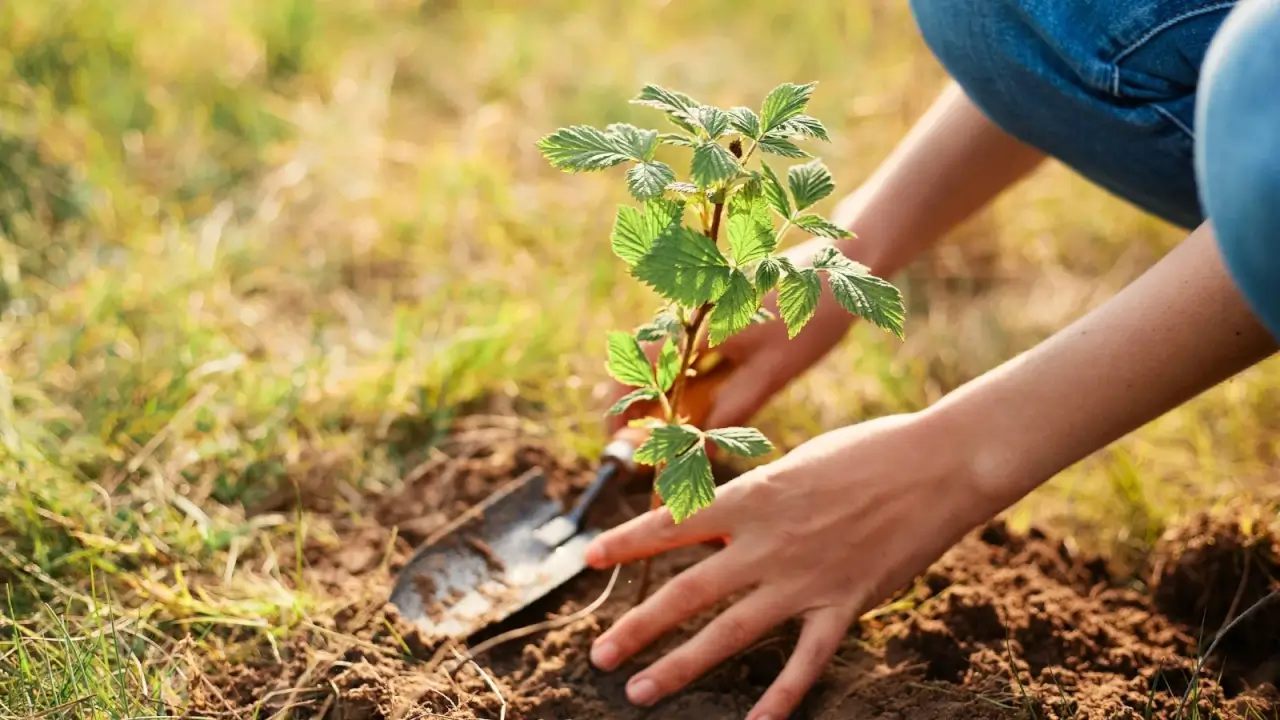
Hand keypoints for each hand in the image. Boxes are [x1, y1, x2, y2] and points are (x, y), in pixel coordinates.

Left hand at [582, 411, 994, 719]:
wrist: (937, 464)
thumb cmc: (868, 451)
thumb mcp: (796, 464)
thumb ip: (756, 499)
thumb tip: (720, 517)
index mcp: (753, 497)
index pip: (672, 524)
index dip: (626, 542)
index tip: (589, 558)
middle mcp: (767, 543)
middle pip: (687, 591)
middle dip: (638, 626)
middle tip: (597, 654)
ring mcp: (804, 579)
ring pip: (730, 632)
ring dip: (681, 665)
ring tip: (640, 690)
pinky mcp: (845, 605)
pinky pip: (805, 661)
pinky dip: (780, 697)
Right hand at [604, 235, 866, 434]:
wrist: (845, 265)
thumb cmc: (812, 316)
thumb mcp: (774, 372)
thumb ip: (731, 410)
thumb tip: (699, 450)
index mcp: (695, 322)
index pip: (636, 366)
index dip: (623, 407)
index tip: (623, 442)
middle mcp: (689, 311)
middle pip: (645, 366)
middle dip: (642, 409)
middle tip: (653, 450)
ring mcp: (702, 308)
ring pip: (666, 360)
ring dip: (664, 397)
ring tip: (678, 437)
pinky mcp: (718, 309)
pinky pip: (688, 350)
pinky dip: (686, 380)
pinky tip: (705, 406)